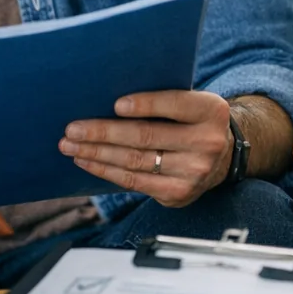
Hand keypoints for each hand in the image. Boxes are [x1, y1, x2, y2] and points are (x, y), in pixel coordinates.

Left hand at [60, 90, 233, 207]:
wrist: (221, 157)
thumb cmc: (193, 121)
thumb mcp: (191, 103)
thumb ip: (163, 100)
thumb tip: (108, 101)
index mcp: (211, 111)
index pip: (175, 105)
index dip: (146, 104)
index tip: (116, 105)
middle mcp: (207, 142)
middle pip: (147, 137)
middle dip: (105, 133)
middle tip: (73, 129)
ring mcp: (193, 172)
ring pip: (135, 161)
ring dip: (97, 153)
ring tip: (71, 145)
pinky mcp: (178, 194)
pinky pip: (134, 182)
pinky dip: (106, 170)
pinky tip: (87, 161)